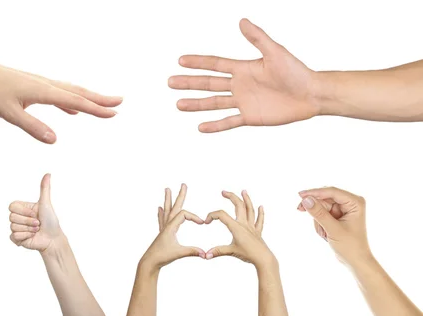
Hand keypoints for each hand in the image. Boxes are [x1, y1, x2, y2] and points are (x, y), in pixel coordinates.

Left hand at [0, 55, 122, 143]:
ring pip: (71, 91)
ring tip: (104, 104)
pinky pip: (59, 94)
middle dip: (100, 99)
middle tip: (120, 103)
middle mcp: (46, 85)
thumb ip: (32, 127)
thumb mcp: (9, 113)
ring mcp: (41, 84)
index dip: (95, 109)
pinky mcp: (35, 86)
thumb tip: (54, 140)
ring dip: (89, 98)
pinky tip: (73, 110)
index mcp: (43, 91)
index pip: (76, 101)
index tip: (113, 113)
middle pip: (79, 92)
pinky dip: (71, 101)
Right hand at [9, 174, 63, 252]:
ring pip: (13, 227)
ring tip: (36, 230)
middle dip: (28, 221)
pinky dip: (25, 237)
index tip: (35, 214)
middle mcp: (19, 217)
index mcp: (23, 208)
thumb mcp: (46, 203)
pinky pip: (14, 236)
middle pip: (12, 217)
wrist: (53, 238)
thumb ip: (44, 188)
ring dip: (28, 229)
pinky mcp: (16, 238)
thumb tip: (48, 174)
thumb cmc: (51, 221)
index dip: (24, 211)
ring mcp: (17, 228)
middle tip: (38, 223)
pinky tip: (32, 237)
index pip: (12, 206)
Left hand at [141, 184, 205, 268]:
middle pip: (174, 206)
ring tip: (167, 189)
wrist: (150, 262)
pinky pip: (162, 219)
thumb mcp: (179, 253)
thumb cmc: (162, 257)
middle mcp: (166, 225)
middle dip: (180, 195)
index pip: (184, 215)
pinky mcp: (161, 233)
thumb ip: (193, 252)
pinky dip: (161, 212)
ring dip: (168, 199)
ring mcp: (163, 228)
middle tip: (183, 184)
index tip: (203, 223)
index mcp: (171, 227)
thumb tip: (206, 254)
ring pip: (167, 210)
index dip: (194, 217)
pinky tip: (159, 208)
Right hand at [168, 18, 318, 132]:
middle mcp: (240, 84)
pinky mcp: (250, 117)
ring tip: (178, 104)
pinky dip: (215, 125)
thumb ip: (257, 38)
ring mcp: (243, 102)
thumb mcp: (275, 52)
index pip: (215, 64)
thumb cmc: (296, 71)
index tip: (180, 61)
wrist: (311, 94)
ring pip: (214, 103)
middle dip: (189, 83)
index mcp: (243, 68)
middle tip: (170, 82)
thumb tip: (241, 21)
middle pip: (209, 83)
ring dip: (196, 104)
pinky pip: (229, 121)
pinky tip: (200, 127)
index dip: (198, 62)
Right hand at [205, 190, 273, 268]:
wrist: (263, 259)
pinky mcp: (258, 232)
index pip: (222, 215)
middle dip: (231, 197)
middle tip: (223, 192)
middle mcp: (244, 224)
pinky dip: (261, 213)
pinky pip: (259, 221)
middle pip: (238, 205)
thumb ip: (217, 251)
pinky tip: (261, 207)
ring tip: (244, 191)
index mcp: (236, 227)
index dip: (212, 215)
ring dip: (247, 199)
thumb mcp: (231, 251)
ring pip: (250, 209)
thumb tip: (205, 255)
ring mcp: (252, 227)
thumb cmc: (248, 255)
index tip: (206, 222)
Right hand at [297, 187, 370, 265]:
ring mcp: (343, 209)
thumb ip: (319, 214)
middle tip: (300, 210)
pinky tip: (325, 234)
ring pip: (321, 206)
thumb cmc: (350, 246)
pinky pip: (321, 213)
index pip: (332, 192)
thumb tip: (306, 200)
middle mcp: (350, 202)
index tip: (300, 195)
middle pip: (324, 198)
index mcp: (355, 202)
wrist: (355, 260)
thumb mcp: (333, 229)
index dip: (315, 192)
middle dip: (315, 209)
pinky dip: (319, 223)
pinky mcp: (337, 215)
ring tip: (324, 234)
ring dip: (318, 220)